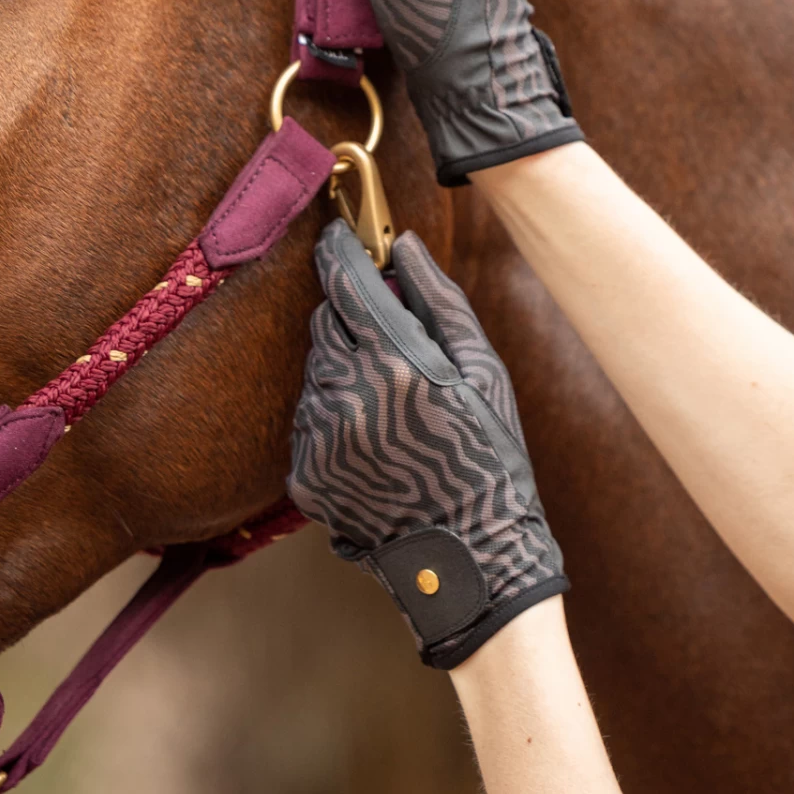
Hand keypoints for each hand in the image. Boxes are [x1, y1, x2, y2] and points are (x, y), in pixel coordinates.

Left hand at [288, 220, 567, 667]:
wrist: (471, 558)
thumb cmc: (489, 457)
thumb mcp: (483, 371)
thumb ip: (439, 300)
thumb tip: (403, 246)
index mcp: (398, 365)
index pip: (347, 286)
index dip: (337, 253)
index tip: (334, 235)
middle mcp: (349, 398)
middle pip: (324, 325)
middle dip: (349, 319)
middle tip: (388, 344)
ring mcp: (320, 440)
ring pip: (314, 372)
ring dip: (342, 371)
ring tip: (392, 407)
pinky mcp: (303, 476)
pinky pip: (306, 422)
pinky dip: (332, 418)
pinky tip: (373, 444)